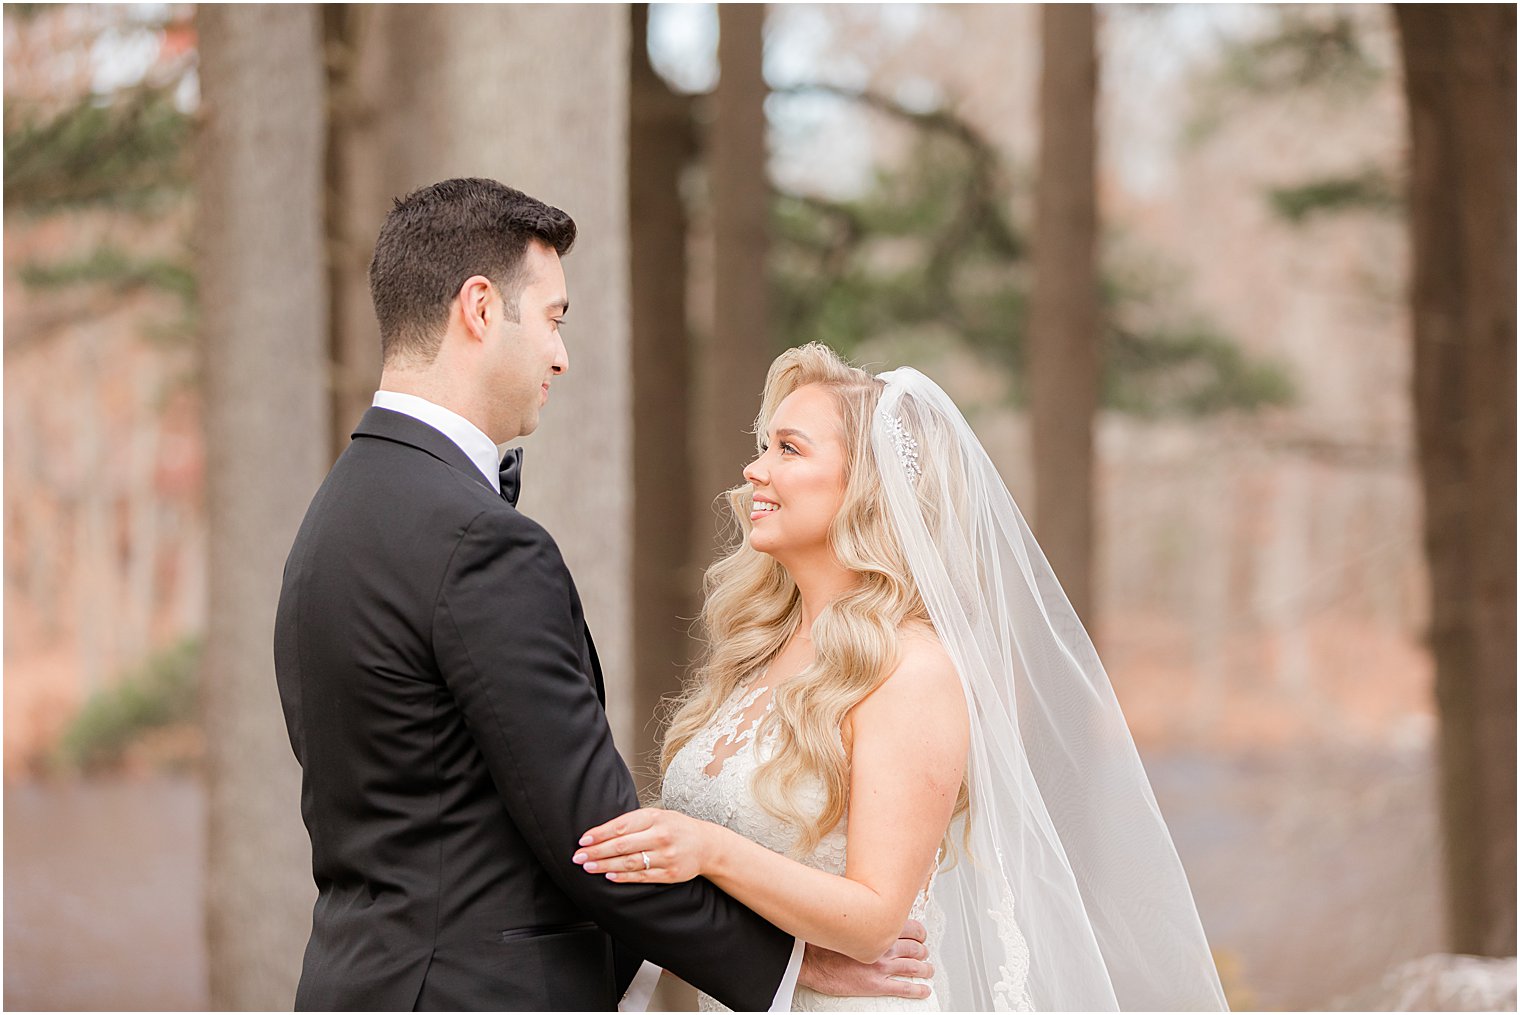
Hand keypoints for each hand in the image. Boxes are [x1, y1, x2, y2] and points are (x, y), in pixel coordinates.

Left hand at [572, 807, 713, 883]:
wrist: (706, 845)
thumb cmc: (677, 828)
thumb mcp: (658, 816)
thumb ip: (634, 821)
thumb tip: (602, 831)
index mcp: (655, 818)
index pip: (621, 826)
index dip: (599, 834)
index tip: (583, 840)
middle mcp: (661, 836)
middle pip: (622, 845)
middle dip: (597, 851)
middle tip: (578, 856)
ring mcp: (666, 856)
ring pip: (630, 862)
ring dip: (605, 865)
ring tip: (588, 866)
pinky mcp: (669, 874)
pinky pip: (642, 877)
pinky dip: (624, 877)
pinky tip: (609, 876)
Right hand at [798, 918, 932, 999]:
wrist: (810, 958)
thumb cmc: (824, 938)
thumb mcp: (846, 917)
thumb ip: (863, 914)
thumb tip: (869, 905)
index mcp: (879, 928)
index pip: (911, 928)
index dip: (920, 933)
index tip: (921, 935)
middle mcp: (884, 946)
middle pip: (915, 948)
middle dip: (923, 951)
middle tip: (924, 953)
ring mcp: (882, 966)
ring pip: (914, 967)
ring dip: (925, 969)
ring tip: (928, 970)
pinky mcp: (876, 984)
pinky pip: (904, 988)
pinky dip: (918, 989)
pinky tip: (923, 990)